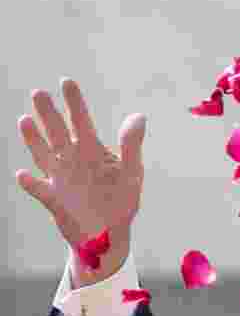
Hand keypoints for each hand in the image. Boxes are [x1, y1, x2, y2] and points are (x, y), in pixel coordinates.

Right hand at [15, 78, 145, 261]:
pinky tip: (23, 175)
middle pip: (57, 132)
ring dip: (33, 139)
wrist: (109, 234)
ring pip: (43, 154)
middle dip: (49, 113)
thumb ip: (132, 145)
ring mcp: (60, 178)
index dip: (74, 102)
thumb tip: (139, 115)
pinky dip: (31, 183)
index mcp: (92, 151)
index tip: (66, 81)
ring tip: (24, 120)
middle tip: (39, 92)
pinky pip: (40, 190)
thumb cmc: (121, 200)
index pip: (81, 121)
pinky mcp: (54, 200)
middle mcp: (72, 160)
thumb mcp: (132, 173)